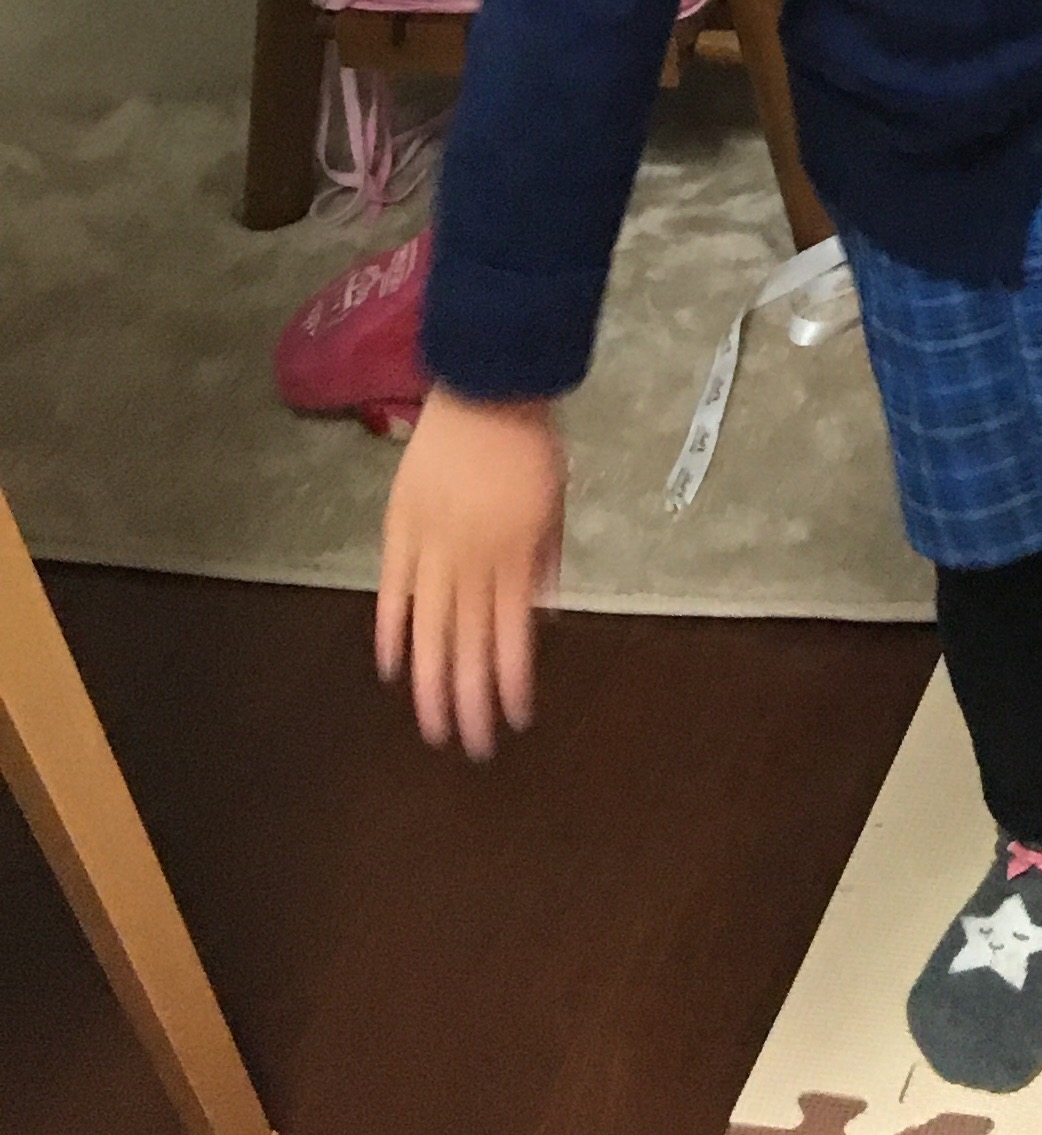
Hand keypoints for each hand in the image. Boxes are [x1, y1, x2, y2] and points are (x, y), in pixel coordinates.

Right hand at [376, 387, 566, 755]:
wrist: (489, 387)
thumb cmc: (532, 442)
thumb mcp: (557, 502)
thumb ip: (546, 558)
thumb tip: (540, 610)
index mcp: (517, 555)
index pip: (513, 636)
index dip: (512, 681)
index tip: (515, 720)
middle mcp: (473, 562)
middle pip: (469, 645)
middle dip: (471, 700)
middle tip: (473, 747)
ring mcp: (432, 548)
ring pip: (429, 631)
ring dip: (431, 683)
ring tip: (432, 727)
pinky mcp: (400, 531)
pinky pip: (394, 591)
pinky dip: (391, 631)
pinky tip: (391, 669)